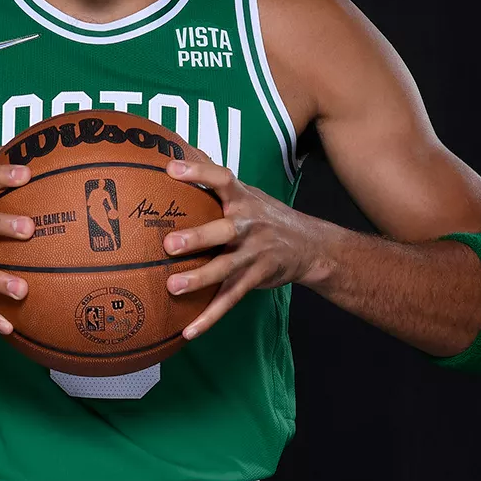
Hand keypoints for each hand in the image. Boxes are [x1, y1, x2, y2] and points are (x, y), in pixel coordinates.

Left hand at [160, 159, 325, 339]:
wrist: (310, 246)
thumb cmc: (265, 215)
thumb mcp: (248, 192)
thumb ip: (215, 179)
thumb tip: (183, 150)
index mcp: (243, 199)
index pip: (221, 179)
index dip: (198, 173)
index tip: (170, 168)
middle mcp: (249, 225)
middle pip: (224, 230)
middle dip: (198, 237)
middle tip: (169, 244)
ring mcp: (254, 254)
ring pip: (226, 268)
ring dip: (200, 279)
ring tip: (173, 287)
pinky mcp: (256, 278)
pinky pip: (230, 299)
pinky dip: (210, 316)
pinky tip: (188, 330)